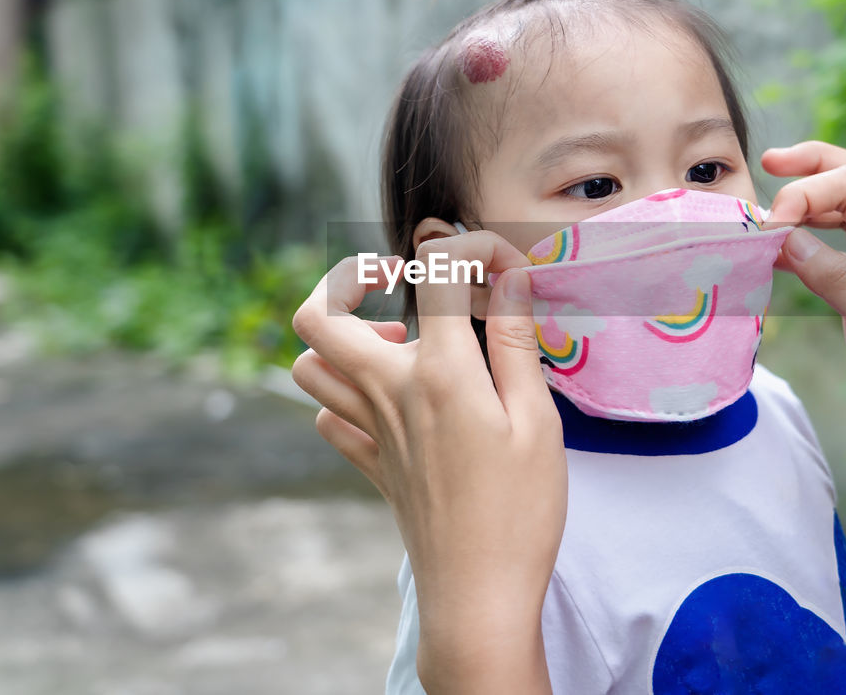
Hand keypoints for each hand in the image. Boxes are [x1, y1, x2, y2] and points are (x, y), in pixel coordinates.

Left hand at [291, 232, 564, 693]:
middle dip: (347, 277)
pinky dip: (343, 398)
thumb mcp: (537, 420)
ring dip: (338, 339)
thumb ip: (516, 342)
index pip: (435, 274)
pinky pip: (326, 418)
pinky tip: (387, 400)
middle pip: (318, 315)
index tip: (505, 266)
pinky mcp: (370, 465)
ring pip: (308, 367)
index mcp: (439, 373)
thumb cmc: (519, 512)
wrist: (478, 595)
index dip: (472, 251)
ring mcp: (370, 431)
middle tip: (395, 279)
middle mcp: (388, 393)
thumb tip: (511, 277)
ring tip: (391, 340)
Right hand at [762, 142, 845, 491]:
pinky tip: (782, 248)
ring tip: (772, 199)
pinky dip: (811, 235)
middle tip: (769, 162)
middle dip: (818, 163)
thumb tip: (786, 238)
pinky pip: (843, 247)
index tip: (768, 225)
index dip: (809, 193)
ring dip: (814, 195)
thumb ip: (840, 283)